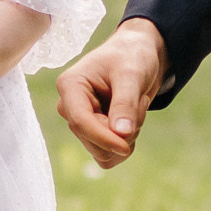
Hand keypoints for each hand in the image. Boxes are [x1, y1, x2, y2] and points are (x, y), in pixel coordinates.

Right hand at [57, 19, 167, 167]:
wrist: (140, 54)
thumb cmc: (132, 56)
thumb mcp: (131, 74)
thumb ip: (125, 103)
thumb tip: (121, 134)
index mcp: (71, 86)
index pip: (80, 122)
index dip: (103, 138)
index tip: (125, 146)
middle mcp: (71, 107)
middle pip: (92, 141)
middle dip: (122, 131)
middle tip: (140, 102)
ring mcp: (82, 121)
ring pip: (102, 152)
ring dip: (127, 136)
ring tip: (136, 106)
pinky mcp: (95, 132)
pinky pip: (109, 155)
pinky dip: (127, 142)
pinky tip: (132, 119)